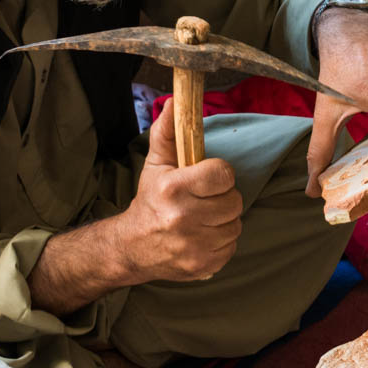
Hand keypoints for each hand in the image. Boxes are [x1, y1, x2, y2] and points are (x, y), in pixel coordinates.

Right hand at [118, 98, 242, 280]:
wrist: (132, 247)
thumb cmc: (150, 200)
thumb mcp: (156, 164)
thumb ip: (167, 132)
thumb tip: (175, 102)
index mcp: (173, 189)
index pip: (223, 174)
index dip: (218, 174)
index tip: (206, 178)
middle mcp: (183, 219)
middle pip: (234, 201)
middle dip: (223, 198)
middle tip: (205, 200)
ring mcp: (193, 246)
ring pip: (235, 224)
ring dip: (224, 220)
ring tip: (204, 218)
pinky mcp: (203, 265)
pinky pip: (232, 246)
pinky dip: (222, 241)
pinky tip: (203, 236)